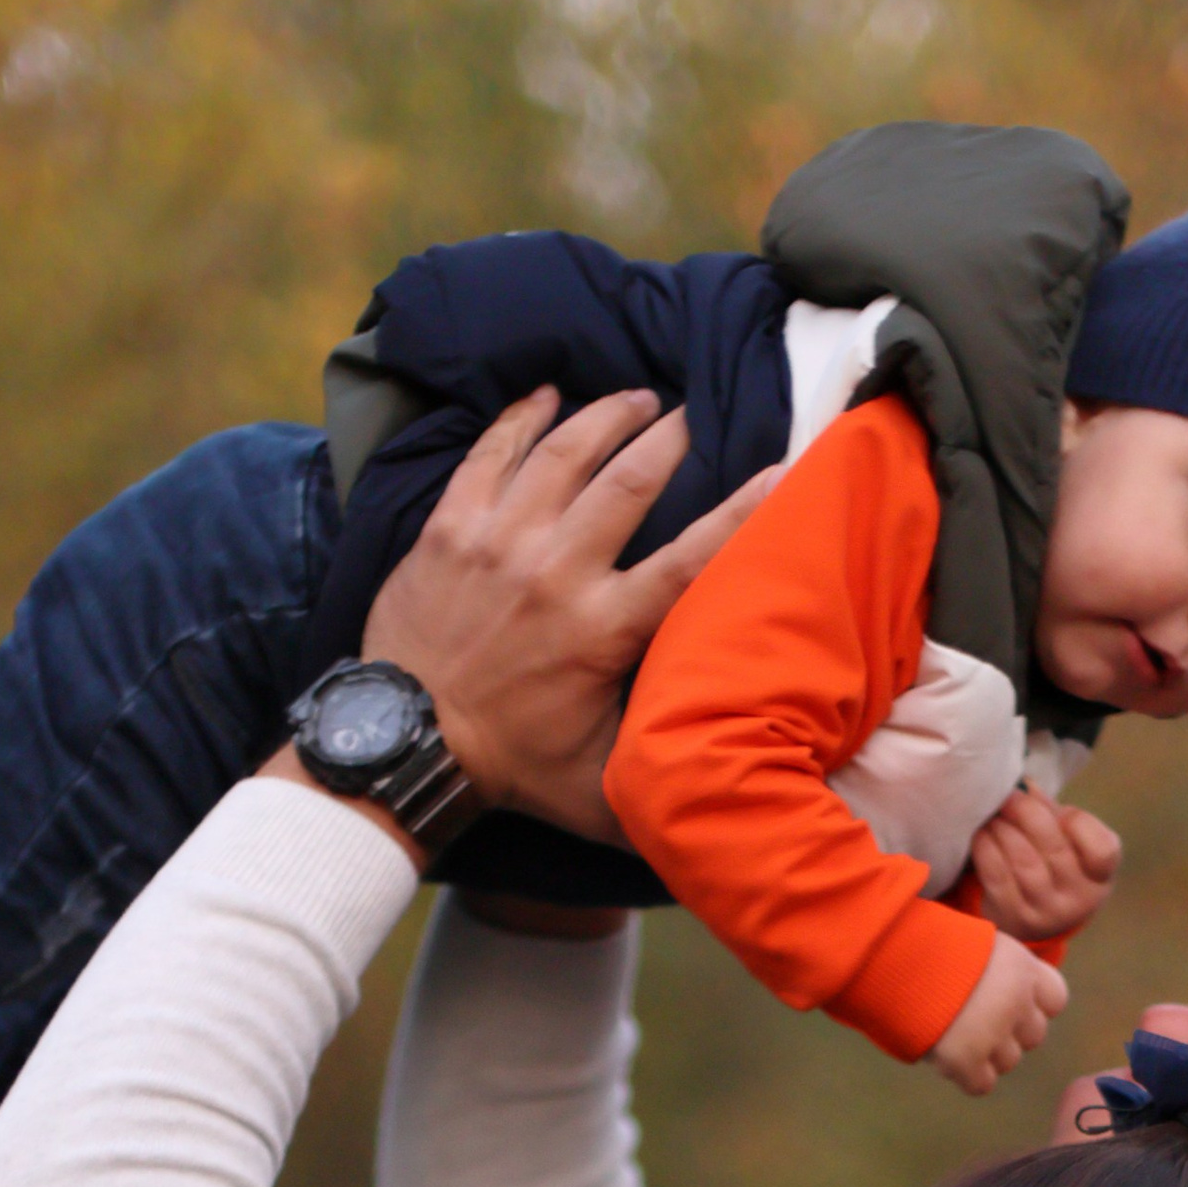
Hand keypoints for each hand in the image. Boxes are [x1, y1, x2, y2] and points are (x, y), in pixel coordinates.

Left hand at [361, 389, 779, 842]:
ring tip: (637, 399)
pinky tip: (549, 396)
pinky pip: (493, 452)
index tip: (780, 468)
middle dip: (670, 437)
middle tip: (691, 416)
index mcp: (603, 630)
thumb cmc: (510, 768)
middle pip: (630, 479)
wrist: (407, 744)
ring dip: (607, 415)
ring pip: (565, 451)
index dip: (742, 510)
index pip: (691, 559)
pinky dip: (523, 417)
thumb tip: (727, 791)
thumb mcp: (598, 789)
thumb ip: (660, 775)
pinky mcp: (450, 526)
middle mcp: (556, 572)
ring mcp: (499, 541)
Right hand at [928, 934, 1070, 1095]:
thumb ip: (1004, 973)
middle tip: (974, 1021)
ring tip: (955, 1034)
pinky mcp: (966, 1059)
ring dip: (986, 1055)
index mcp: (1022, 967)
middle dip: (1008, 1033)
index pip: (1055, 1000)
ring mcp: (993, 1033)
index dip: (1033, 1006)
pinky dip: (966, 1076)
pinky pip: (982, 1085)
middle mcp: (1016, 1001)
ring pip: (1009, 1062)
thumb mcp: (979, 946)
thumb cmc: (929, 949)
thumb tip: (1014, 1004)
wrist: (891, 959)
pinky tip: (948, 1056)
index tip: (1007, 1002)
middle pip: (1033, 1036)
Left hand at [969, 790, 1121, 942]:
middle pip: (1054, 849)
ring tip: (992, 812)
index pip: (1102, 851)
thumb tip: (1023, 784)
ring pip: (1023, 861)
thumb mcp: (1067, 841)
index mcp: (1100, 877)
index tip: (1060, 810)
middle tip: (1008, 795)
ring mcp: (1046, 912)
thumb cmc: (1055, 865)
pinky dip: (986, 848)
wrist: (1035, 921)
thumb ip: (1052, 812)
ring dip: (1003, 829)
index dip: (1079, 823)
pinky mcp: (1015, 918)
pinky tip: (982, 833)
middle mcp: (1079, 899)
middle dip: (1027, 813)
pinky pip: (997, 876)